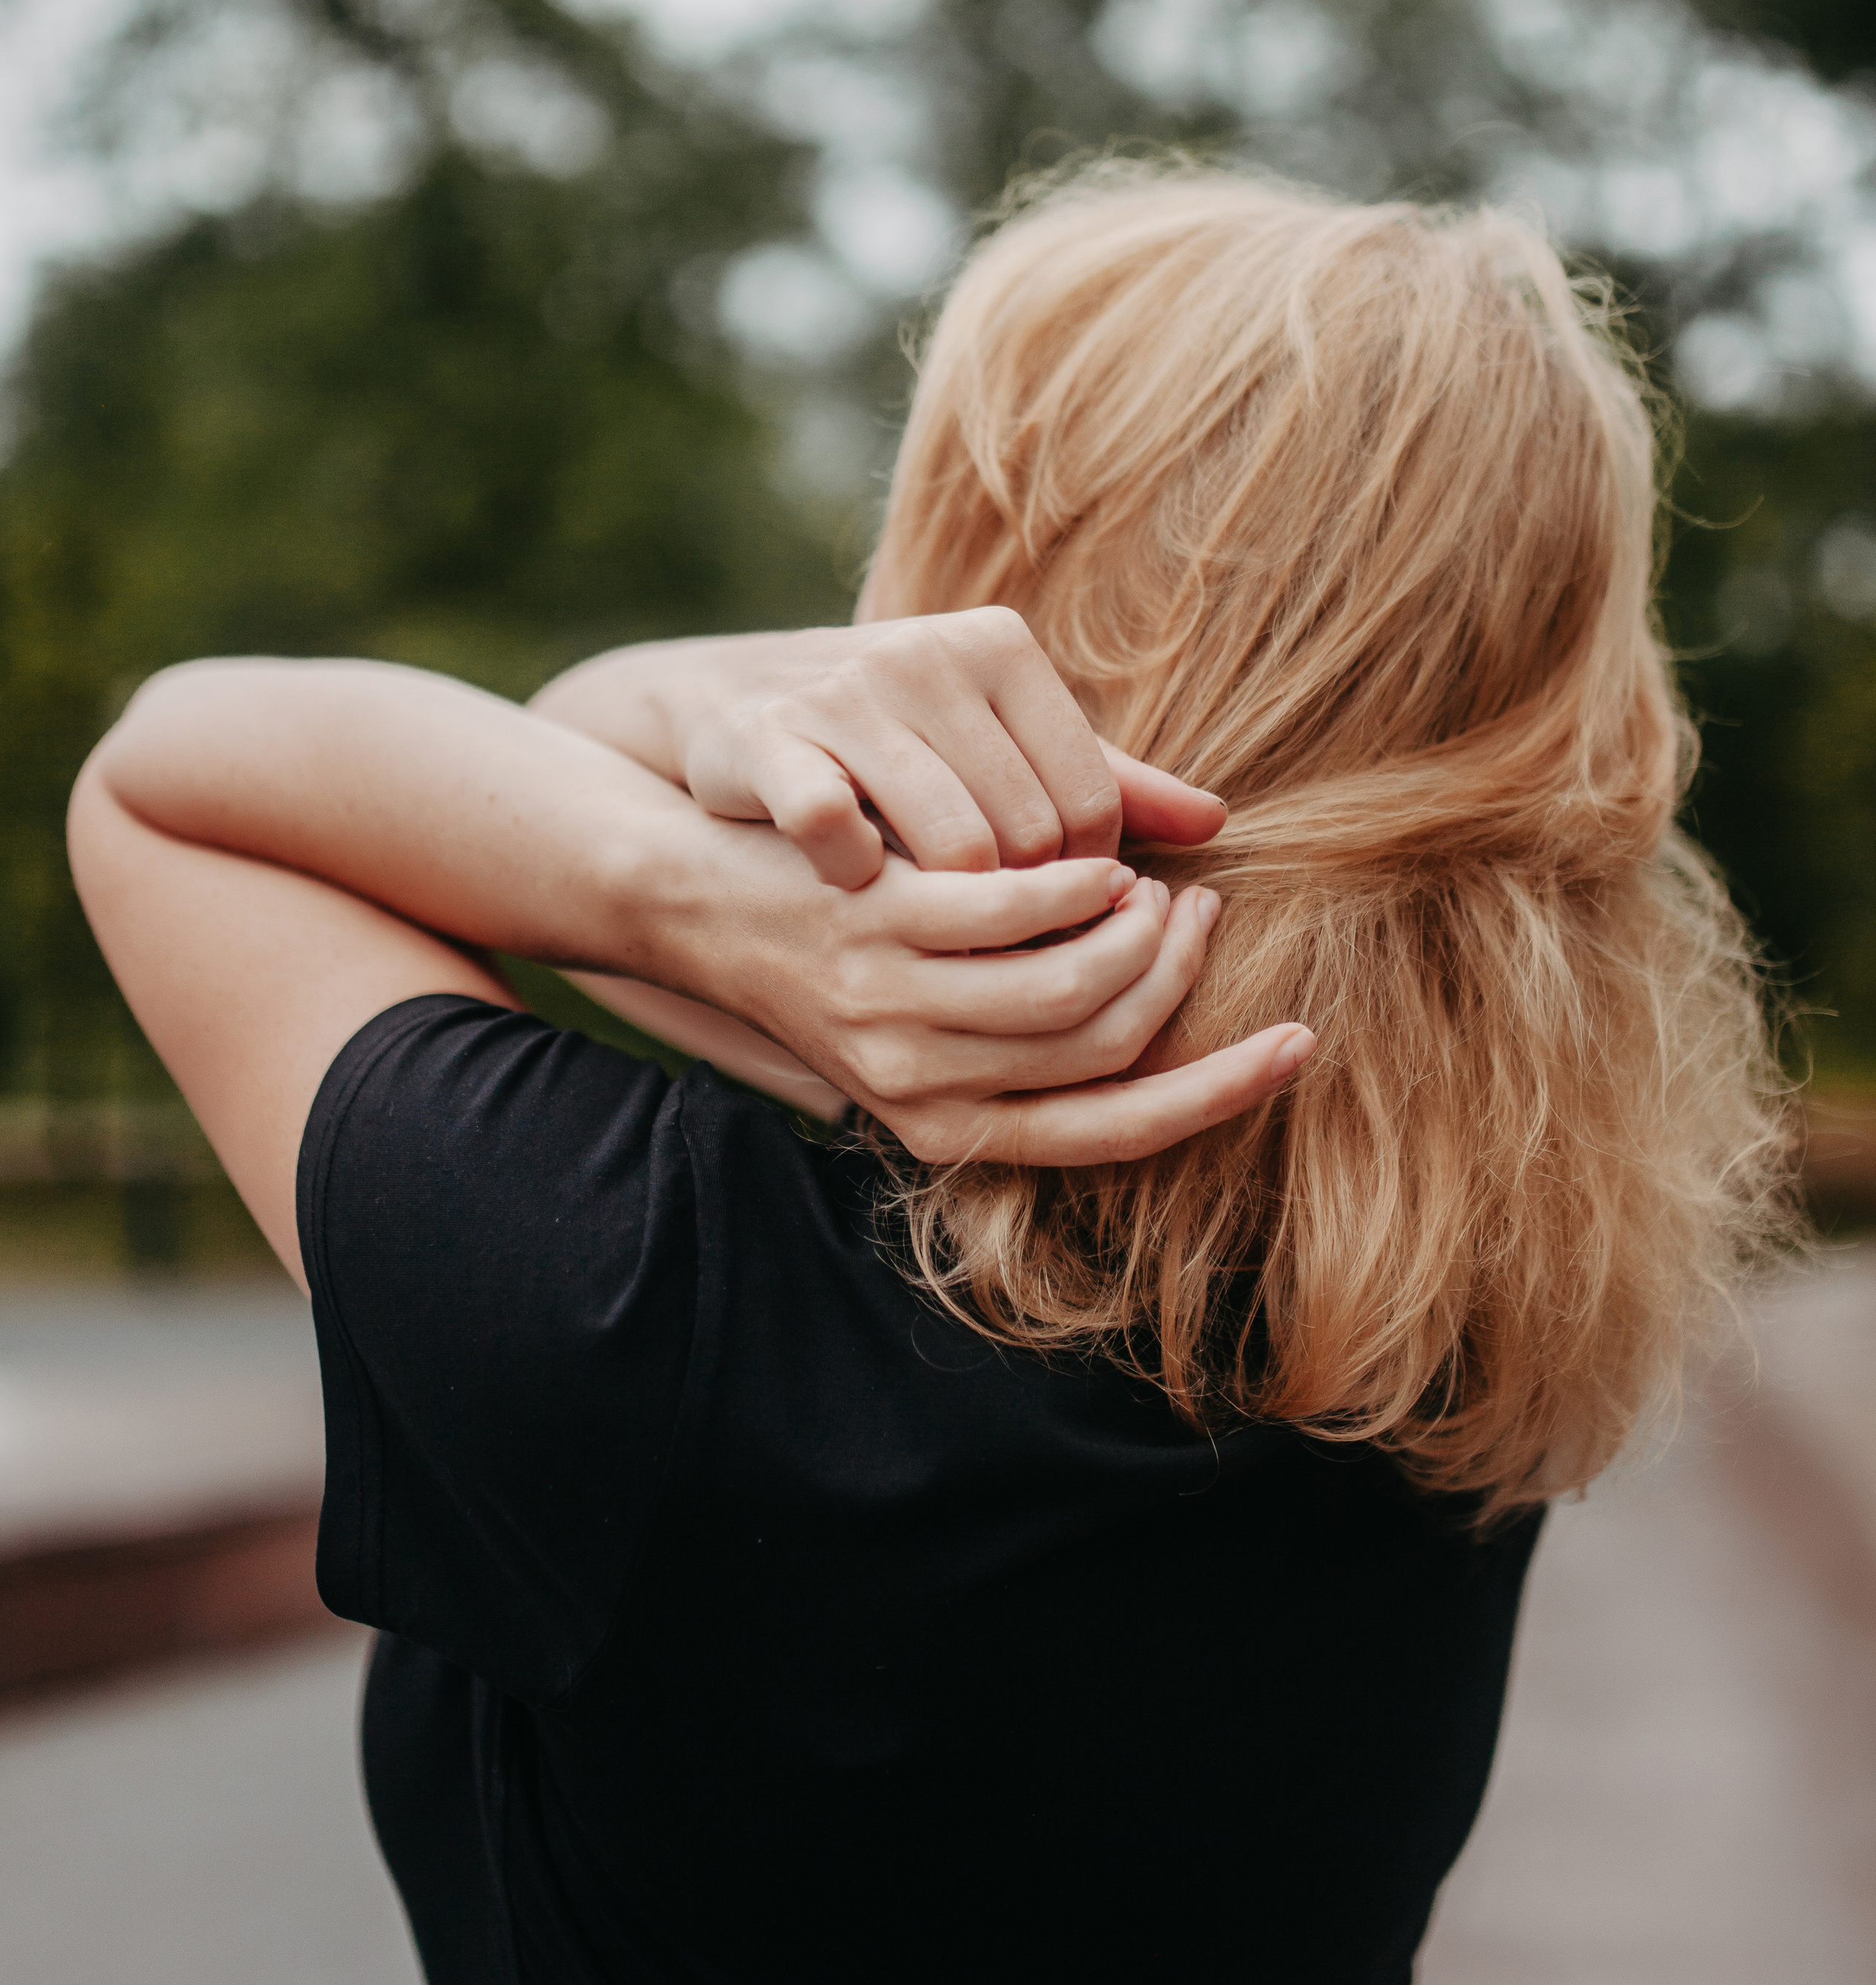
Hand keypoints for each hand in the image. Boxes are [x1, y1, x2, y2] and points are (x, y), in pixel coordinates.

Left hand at [668, 820, 1313, 1165]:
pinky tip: (1093, 854)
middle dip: (1179, 978)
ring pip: (1072, 984)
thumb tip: (1147, 1035)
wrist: (689, 895)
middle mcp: (921, 1085)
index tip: (1295, 1044)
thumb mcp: (915, 1016)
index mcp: (948, 1123)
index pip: (1116, 1130)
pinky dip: (1075, 881)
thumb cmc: (826, 950)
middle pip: (1106, 1047)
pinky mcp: (877, 926)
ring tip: (1148, 880)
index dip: (1218, 1091)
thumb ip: (1017, 1031)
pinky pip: (1014, 912)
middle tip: (1199, 910)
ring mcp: (896, 1008)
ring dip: (1136, 928)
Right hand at [673, 609, 1227, 887]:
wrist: (728, 702)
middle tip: (1002, 941)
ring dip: (952, 909)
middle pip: (1030, 833)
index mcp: (1000, 649)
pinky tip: (856, 887)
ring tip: (942, 930)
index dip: (1087, 883)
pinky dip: (854, 875)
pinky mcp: (772, 738)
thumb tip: (1214, 821)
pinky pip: (837, 828)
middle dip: (1026, 909)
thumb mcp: (996, 737)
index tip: (1060, 915)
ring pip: (952, 843)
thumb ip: (1104, 775)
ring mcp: (846, 693)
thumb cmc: (893, 735)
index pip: (1091, 799)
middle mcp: (930, 655)